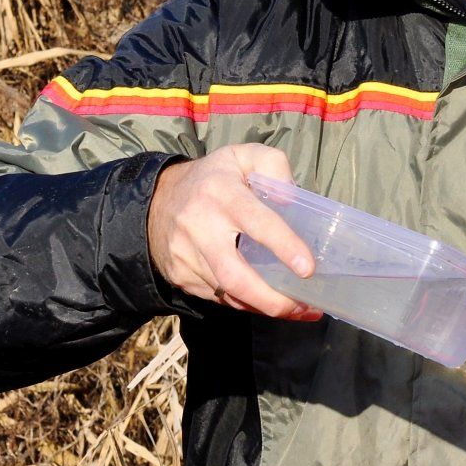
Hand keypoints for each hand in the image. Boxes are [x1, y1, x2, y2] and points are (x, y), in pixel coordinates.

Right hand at [147, 144, 320, 319]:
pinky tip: (268, 302)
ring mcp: (186, 256)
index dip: (283, 246)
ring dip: (265, 307)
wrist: (157, 199)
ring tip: (297, 310)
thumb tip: (291, 197)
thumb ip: (273, 164)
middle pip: (235, 275)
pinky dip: (246, 304)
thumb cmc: (213, 179)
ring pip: (228, 293)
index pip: (256, 222)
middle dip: (271, 300)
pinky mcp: (180, 275)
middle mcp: (199, 226)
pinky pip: (218, 298)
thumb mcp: (242, 156)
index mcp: (221, 193)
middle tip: (304, 308)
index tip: (308, 269)